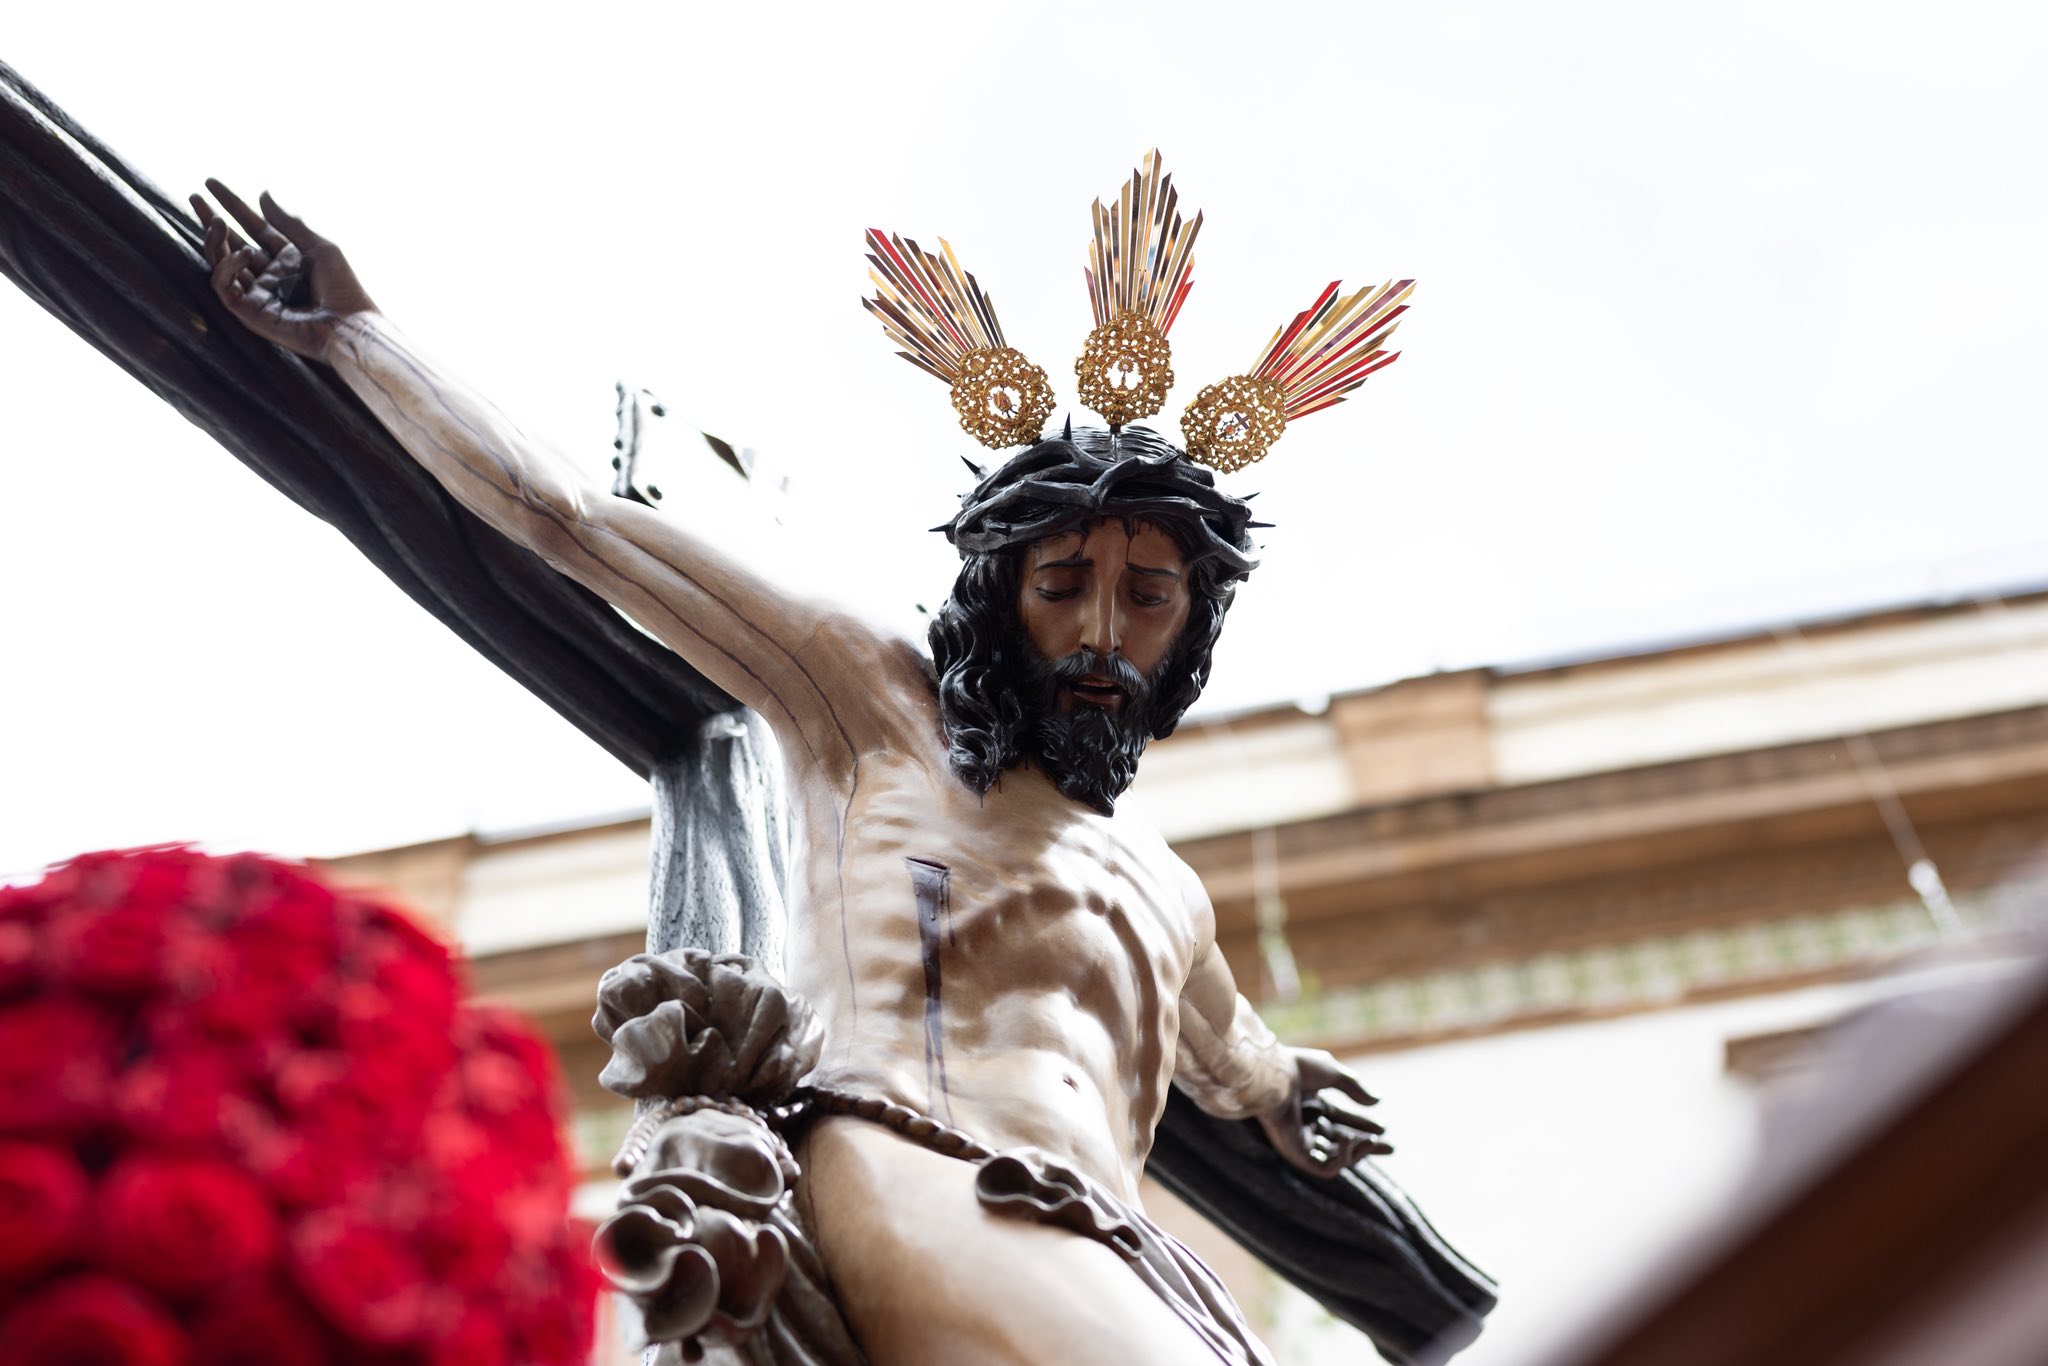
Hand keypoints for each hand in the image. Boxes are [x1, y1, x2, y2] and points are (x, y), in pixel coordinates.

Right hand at [191, 179, 376, 362]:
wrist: (350, 325)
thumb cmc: (344, 288)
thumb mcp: (319, 247)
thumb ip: (290, 222)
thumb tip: (263, 193)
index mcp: (288, 258)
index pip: (253, 226)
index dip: (233, 204)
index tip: (210, 182)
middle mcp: (270, 275)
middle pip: (232, 243)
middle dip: (211, 220)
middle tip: (195, 197)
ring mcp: (258, 294)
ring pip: (222, 264)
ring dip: (215, 240)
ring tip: (218, 222)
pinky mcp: (250, 313)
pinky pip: (225, 287)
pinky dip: (228, 267)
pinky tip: (243, 253)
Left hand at [1255, 1047, 1391, 1177]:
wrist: (1273, 1078)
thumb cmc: (1297, 1070)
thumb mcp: (1332, 1073)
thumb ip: (1355, 1087)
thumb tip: (1378, 1102)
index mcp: (1311, 1104)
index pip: (1342, 1119)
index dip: (1364, 1124)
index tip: (1385, 1128)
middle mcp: (1305, 1124)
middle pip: (1341, 1142)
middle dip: (1367, 1146)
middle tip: (1391, 1147)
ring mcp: (1300, 1141)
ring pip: (1335, 1157)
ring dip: (1358, 1152)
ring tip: (1372, 1140)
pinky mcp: (1295, 1155)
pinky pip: (1324, 1168)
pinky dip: (1342, 1159)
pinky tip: (1351, 1141)